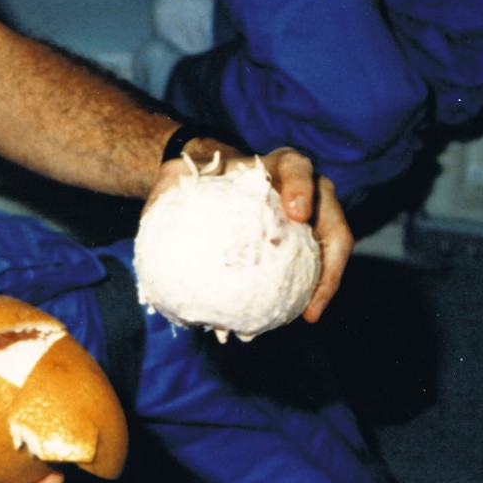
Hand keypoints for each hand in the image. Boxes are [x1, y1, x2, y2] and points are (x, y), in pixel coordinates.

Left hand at [145, 142, 351, 324]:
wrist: (207, 179)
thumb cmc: (195, 177)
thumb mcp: (177, 179)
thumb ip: (165, 198)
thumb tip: (149, 236)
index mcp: (274, 165)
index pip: (295, 166)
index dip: (300, 187)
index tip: (295, 212)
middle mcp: (302, 186)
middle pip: (330, 206)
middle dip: (332, 242)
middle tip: (316, 279)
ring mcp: (311, 213)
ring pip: (334, 240)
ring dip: (329, 278)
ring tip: (310, 312)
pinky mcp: (307, 240)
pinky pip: (318, 264)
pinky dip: (312, 289)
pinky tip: (295, 317)